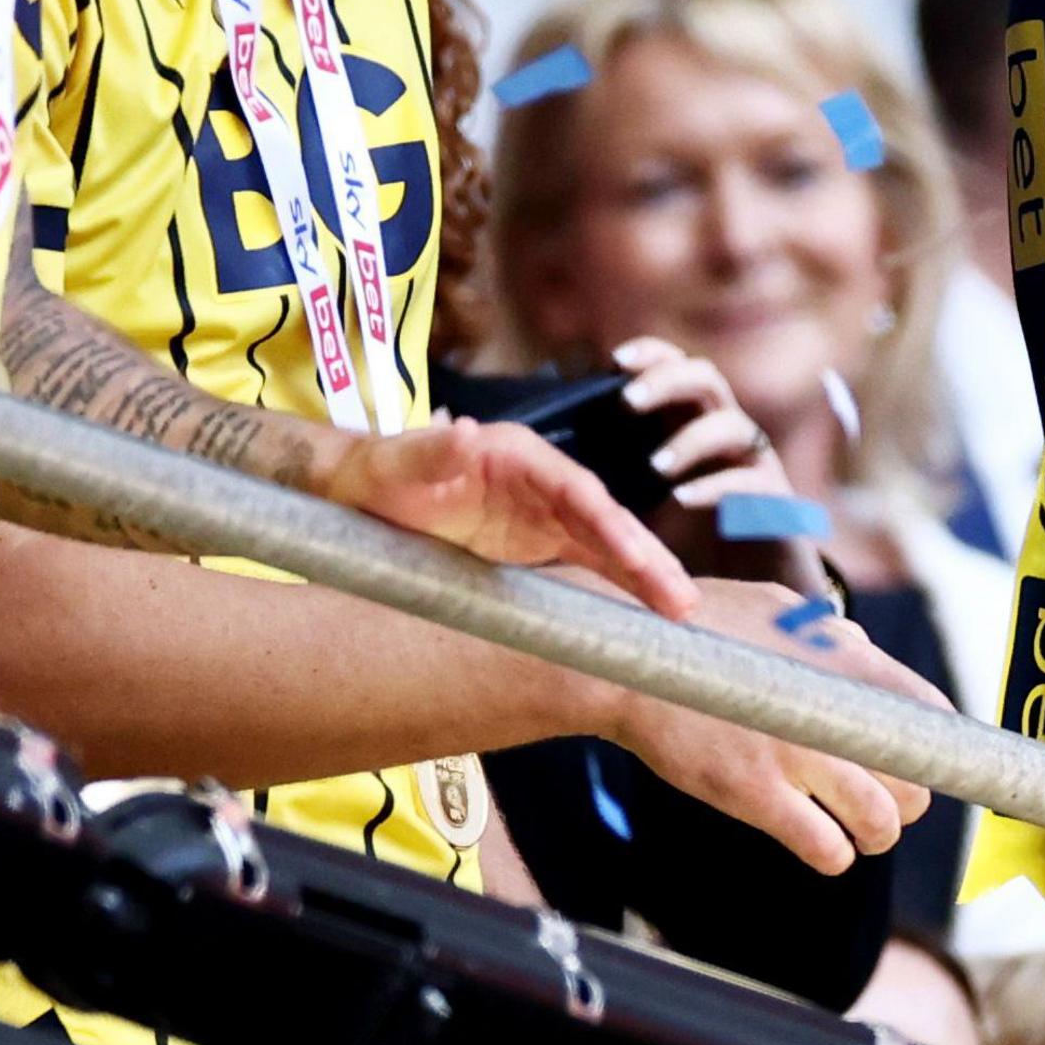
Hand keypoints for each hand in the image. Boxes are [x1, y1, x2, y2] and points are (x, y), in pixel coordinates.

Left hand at [323, 416, 698, 618]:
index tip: (637, 556)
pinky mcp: (540, 545)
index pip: (578, 491)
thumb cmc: (378, 473)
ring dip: (647, 576)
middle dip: (648, 558)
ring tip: (683, 614)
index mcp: (522, 457)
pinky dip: (622, 586)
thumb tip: (465, 430)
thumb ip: (430, 451)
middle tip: (682, 600)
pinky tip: (650, 613)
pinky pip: (591, 565)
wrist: (361, 492)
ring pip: (609, 545)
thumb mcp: (397, 463)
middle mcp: (546, 484)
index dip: (611, 523)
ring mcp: (546, 516)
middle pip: (607, 520)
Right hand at [594, 577, 946, 872]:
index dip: (936, 744)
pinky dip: (834, 855)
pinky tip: (827, 849)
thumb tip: (861, 645)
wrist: (625, 664)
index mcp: (845, 659)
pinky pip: (823, 845)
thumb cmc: (698, 629)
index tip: (928, 758)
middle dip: (909, 796)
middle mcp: (830, 707)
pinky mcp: (754, 793)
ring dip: (877, 833)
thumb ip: (826, 632)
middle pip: (912, 775)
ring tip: (865, 831)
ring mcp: (794, 753)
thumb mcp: (775, 608)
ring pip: (878, 819)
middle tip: (889, 798)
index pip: (926, 710)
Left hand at [612, 336, 822, 594]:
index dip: (650, 354)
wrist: (746, 584)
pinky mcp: (774, 501)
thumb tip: (542, 446)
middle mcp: (724, 429)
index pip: (675, 365)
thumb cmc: (682, 536)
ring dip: (692, 440)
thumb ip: (604, 470)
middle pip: (706, 378)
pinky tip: (683, 499)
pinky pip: (752, 482)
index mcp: (689, 418)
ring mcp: (753, 462)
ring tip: (656, 465)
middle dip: (667, 382)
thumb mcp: (635, 498)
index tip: (614, 359)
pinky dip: (715, 488)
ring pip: (733, 426)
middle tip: (628, 401)